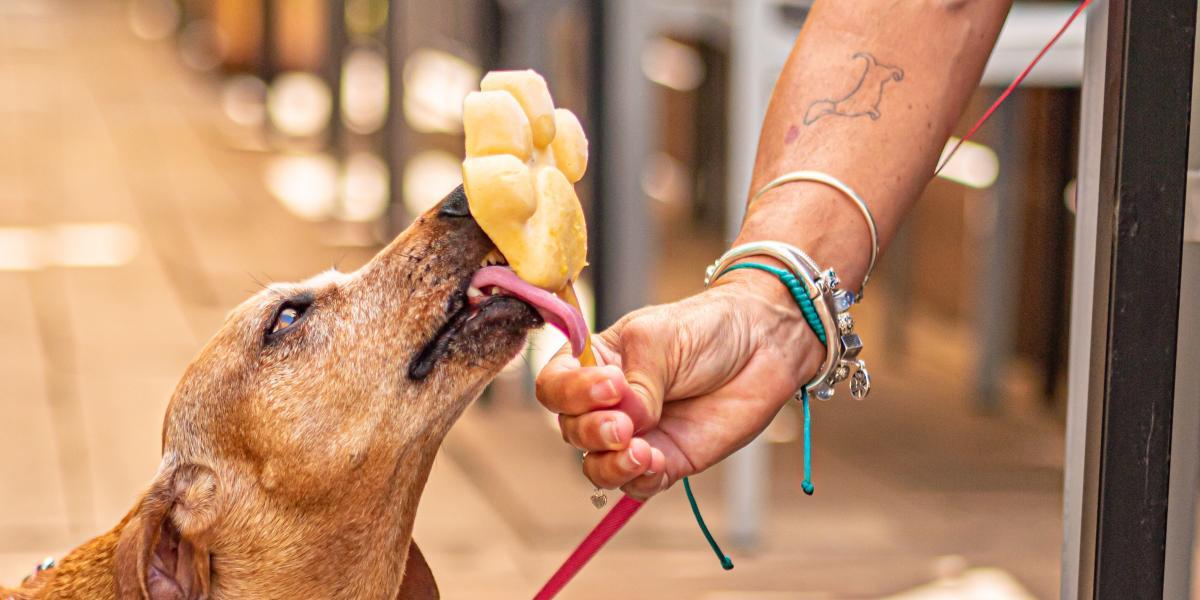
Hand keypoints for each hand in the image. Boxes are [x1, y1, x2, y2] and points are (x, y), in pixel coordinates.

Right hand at [535, 269, 823, 498]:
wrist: (764, 344)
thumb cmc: (708, 328)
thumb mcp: (661, 337)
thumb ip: (638, 380)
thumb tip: (628, 419)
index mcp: (596, 364)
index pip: (555, 386)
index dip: (570, 392)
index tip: (608, 384)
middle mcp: (609, 403)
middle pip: (571, 430)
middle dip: (591, 430)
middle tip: (623, 422)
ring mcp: (637, 434)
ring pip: (597, 466)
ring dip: (609, 464)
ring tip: (639, 449)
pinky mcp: (668, 460)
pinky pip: (637, 485)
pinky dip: (639, 479)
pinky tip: (655, 461)